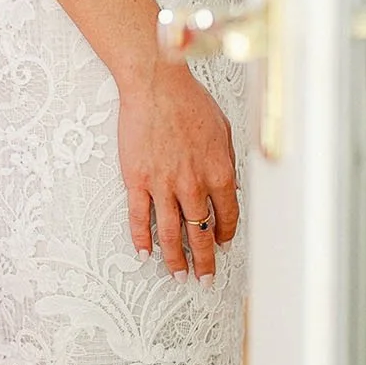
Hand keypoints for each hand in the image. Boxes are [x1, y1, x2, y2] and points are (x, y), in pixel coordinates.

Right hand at [117, 63, 239, 280]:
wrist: (156, 85)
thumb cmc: (189, 101)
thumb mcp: (223, 130)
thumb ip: (227, 163)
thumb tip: (229, 188)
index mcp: (218, 173)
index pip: (226, 216)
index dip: (224, 234)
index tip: (221, 244)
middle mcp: (192, 185)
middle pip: (199, 233)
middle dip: (204, 261)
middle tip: (204, 279)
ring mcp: (163, 185)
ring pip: (170, 234)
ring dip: (175, 259)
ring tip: (177, 276)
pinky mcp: (137, 180)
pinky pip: (139, 217)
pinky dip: (141, 239)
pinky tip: (144, 253)